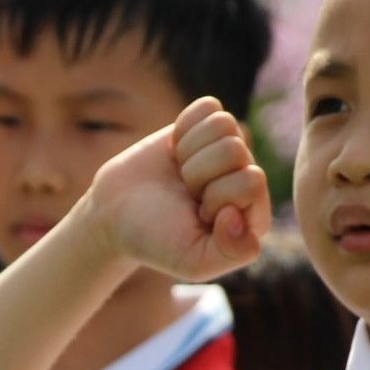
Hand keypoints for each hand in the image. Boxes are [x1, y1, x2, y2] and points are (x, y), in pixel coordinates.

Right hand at [82, 97, 269, 281]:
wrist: (116, 214)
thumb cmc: (156, 240)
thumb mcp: (193, 263)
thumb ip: (231, 253)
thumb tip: (241, 215)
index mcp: (254, 215)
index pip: (252, 181)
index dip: (216, 195)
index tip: (197, 215)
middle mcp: (246, 180)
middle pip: (235, 150)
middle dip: (198, 172)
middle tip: (185, 194)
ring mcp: (228, 152)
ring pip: (224, 125)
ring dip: (190, 151)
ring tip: (181, 175)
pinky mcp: (206, 128)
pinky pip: (209, 107)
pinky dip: (184, 127)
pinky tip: (177, 152)